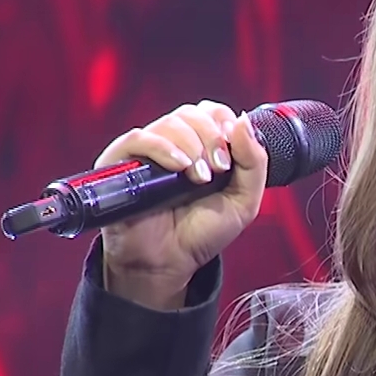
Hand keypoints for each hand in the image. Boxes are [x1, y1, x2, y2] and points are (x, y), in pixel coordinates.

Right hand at [95, 100, 267, 308]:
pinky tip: (179, 167)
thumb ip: (254, 162)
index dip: (225, 126)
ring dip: (192, 145)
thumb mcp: (243, 201)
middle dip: (212, 137)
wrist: (169, 264)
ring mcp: (146, 152)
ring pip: (170, 122)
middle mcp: (173, 143)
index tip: (231, 159)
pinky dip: (163, 147)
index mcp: (200, 146)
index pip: (213, 112)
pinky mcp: (120, 163)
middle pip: (193, 113)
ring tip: (198, 178)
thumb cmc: (201, 233)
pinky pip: (138, 138)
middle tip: (218, 169)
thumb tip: (243, 121)